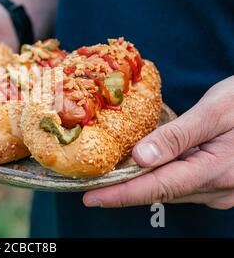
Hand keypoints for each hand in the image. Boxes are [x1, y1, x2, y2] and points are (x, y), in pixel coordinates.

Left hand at [83, 76, 233, 208]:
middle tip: (90, 188)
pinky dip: (160, 178)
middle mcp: (218, 188)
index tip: (91, 198)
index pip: (157, 187)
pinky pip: (184, 185)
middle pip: (161, 191)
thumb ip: (178, 136)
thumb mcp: (215, 111)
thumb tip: (140, 157)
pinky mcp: (222, 184)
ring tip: (108, 178)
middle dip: (123, 191)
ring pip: (172, 190)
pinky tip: (144, 169)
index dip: (120, 195)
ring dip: (140, 185)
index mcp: (215, 170)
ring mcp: (222, 190)